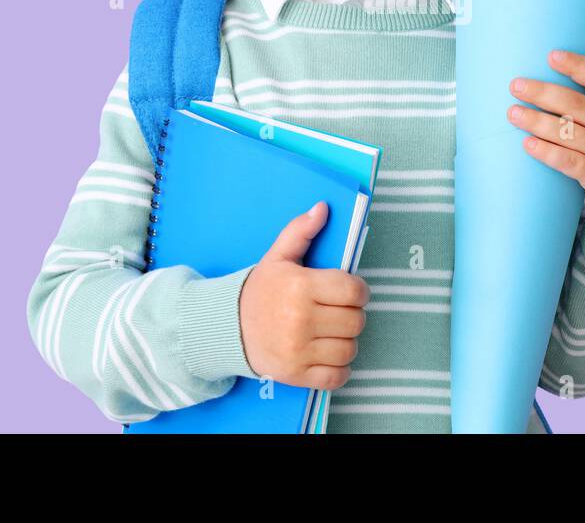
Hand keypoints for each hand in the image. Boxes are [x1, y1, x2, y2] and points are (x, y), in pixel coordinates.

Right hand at [239, 201, 368, 390]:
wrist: (226, 327)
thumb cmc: (259, 291)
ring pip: (349, 349)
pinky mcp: (295, 374)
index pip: (353, 290)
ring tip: (333, 333)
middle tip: (339, 311)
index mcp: (300, 286)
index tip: (351, 292)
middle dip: (353, 315)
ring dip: (347, 341)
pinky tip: (329, 354)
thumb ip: (301, 231)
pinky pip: (336, 376)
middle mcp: (300, 320)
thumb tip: (322, 208)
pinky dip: (340, 368)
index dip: (359, 290)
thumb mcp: (278, 257)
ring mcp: (298, 350)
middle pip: (355, 321)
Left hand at [507, 49, 584, 204]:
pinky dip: (546, 152)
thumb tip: (550, 82)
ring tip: (513, 113)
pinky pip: (568, 161)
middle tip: (515, 86)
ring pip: (567, 132)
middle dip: (542, 93)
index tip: (551, 55)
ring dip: (536, 121)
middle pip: (574, 104)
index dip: (575, 65)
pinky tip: (528, 144)